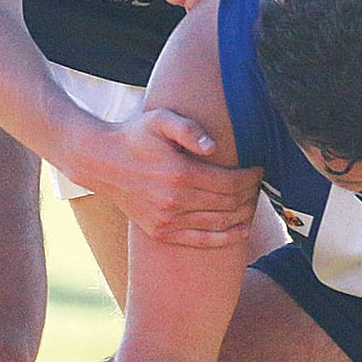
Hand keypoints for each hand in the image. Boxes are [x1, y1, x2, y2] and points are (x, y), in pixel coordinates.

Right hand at [73, 107, 261, 248]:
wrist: (101, 162)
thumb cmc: (135, 136)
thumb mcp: (160, 119)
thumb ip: (189, 129)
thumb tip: (213, 147)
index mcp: (180, 173)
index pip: (231, 182)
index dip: (252, 178)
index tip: (260, 170)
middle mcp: (175, 201)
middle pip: (230, 204)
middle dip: (251, 195)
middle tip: (259, 186)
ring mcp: (167, 220)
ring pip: (220, 224)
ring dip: (244, 215)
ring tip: (253, 204)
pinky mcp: (161, 232)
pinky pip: (201, 241)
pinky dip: (226, 238)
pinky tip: (241, 231)